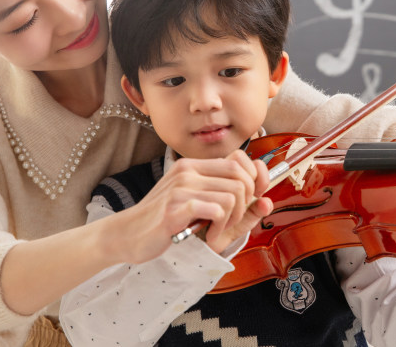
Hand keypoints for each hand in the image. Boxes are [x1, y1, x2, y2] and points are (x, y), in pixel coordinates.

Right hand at [108, 150, 271, 262]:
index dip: (255, 179)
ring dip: (233, 218)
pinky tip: (208, 234)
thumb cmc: (167, 224)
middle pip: (241, 176)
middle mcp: (188, 171)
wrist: (127, 236)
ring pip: (233, 194)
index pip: (239, 159)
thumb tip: (268, 201)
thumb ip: (237, 207)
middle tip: (232, 219)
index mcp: (194, 166)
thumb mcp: (204, 211)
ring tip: (218, 229)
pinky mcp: (176, 206)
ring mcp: (181, 186)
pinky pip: (218, 209)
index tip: (253, 200)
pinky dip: (221, 226)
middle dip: (247, 201)